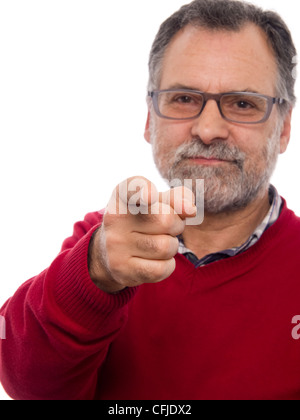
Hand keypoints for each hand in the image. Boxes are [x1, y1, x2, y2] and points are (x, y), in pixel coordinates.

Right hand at [89, 177, 195, 292]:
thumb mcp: (157, 203)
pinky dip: (167, 265)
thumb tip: (190, 209)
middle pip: (165, 220)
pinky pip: (161, 269)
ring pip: (165, 247)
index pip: (132, 188)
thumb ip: (177, 198)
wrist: (111, 252)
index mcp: (122, 195)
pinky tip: (156, 260)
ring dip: (171, 246)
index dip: (143, 190)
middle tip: (168, 228)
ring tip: (159, 243)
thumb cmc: (143, 220)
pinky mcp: (121, 269)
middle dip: (176, 225)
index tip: (150, 195)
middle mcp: (115, 219)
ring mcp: (115, 246)